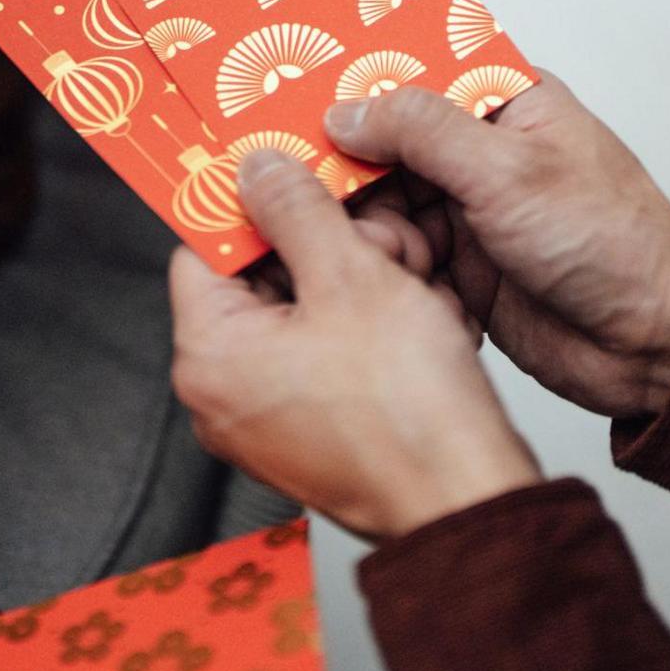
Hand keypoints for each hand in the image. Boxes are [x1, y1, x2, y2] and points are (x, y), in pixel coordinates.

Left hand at [170, 151, 540, 543]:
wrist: (465, 500)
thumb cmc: (408, 410)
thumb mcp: (353, 276)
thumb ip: (296, 209)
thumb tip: (258, 170)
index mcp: (208, 356)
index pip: (204, 247)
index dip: (257, 206)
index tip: (301, 182)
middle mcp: (223, 395)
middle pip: (259, 279)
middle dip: (326, 247)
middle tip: (381, 242)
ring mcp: (266, 420)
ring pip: (303, 313)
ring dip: (360, 283)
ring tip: (413, 284)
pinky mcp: (311, 433)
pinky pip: (327, 356)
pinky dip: (369, 328)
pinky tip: (419, 318)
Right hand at [324, 74, 669, 418]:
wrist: (651, 342)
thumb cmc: (614, 244)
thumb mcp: (509, 169)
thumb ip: (422, 131)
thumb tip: (349, 111)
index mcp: (503, 104)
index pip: (411, 74)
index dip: (355, 82)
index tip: (296, 87)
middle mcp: (478, 154)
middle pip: (380, 143)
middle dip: (342, 163)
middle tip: (289, 169)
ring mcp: (464, 211)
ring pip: (377, 203)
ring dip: (359, 222)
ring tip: (350, 234)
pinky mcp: (455, 268)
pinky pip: (392, 256)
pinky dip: (377, 263)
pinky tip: (371, 268)